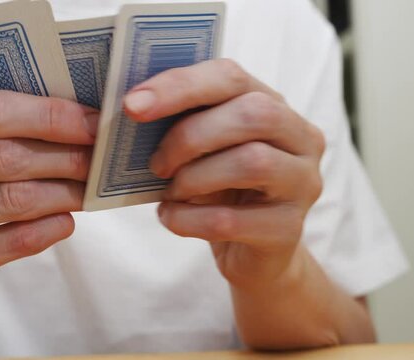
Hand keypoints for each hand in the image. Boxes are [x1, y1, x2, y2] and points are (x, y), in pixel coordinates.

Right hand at [0, 91, 96, 310]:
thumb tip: (65, 119)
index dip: (45, 114)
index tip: (88, 120)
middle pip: (2, 156)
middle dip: (62, 154)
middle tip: (96, 157)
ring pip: (10, 199)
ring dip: (62, 192)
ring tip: (86, 188)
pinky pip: (9, 243)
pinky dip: (48, 229)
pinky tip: (66, 220)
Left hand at [124, 59, 324, 287]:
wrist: (252, 252)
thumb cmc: (219, 190)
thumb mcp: (201, 151)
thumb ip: (175, 125)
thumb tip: (120, 111)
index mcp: (272, 103)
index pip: (230, 76)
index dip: (179, 86)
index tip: (132, 105)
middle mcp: (299, 137)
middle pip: (253, 114)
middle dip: (190, 136)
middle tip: (156, 164)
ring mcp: (302, 183)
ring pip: (253, 162)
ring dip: (194, 178)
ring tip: (169, 193)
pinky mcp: (289, 229)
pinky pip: (232, 219)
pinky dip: (189, 219)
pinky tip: (170, 218)